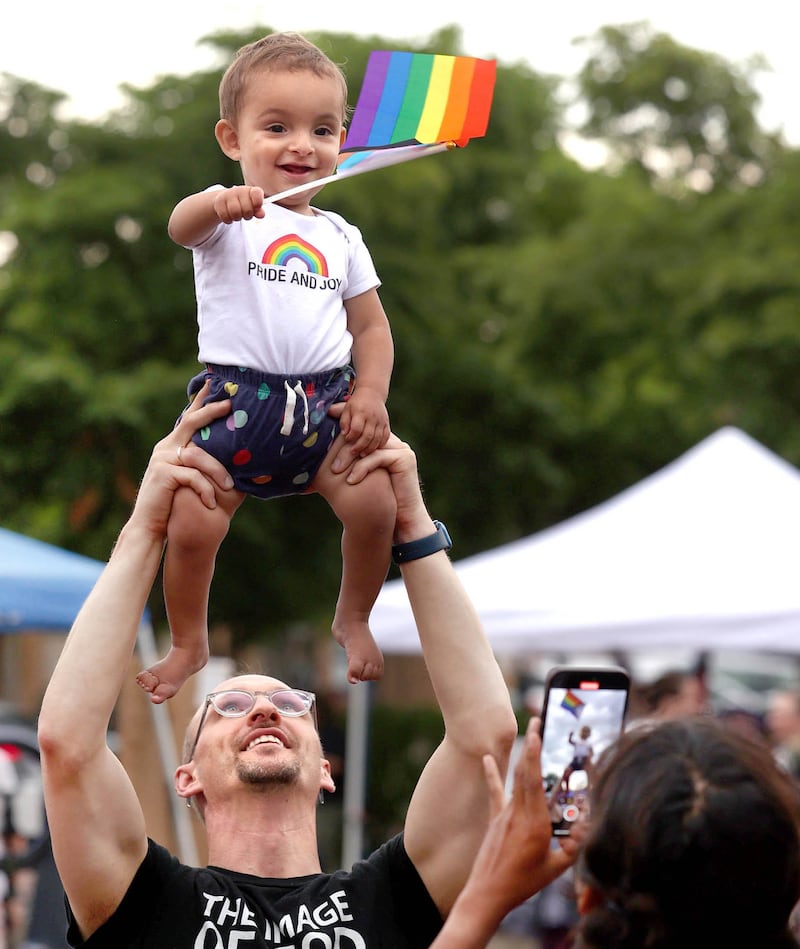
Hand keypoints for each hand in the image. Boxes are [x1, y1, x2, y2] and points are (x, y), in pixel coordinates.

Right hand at [132, 384, 233, 536]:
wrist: (150, 525)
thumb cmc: (174, 504)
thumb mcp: (189, 480)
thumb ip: (201, 465)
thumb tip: (232, 456)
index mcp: (171, 446)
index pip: (188, 419)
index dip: (201, 401)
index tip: (213, 383)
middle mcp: (165, 448)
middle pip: (192, 423)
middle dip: (212, 412)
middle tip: (230, 404)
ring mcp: (162, 459)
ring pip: (198, 455)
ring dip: (217, 471)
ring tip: (230, 487)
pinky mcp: (163, 474)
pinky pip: (193, 476)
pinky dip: (205, 490)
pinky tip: (211, 503)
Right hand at [213, 185, 264, 223]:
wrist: (226, 199)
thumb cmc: (244, 203)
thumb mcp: (252, 206)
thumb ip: (258, 210)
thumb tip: (262, 214)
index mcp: (250, 190)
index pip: (257, 194)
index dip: (258, 203)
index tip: (257, 208)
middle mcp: (239, 190)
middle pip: (247, 209)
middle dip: (247, 215)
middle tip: (246, 214)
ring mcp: (228, 195)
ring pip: (235, 213)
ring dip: (237, 218)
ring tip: (238, 215)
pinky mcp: (218, 202)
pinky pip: (225, 216)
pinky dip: (228, 220)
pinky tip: (230, 216)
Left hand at [331, 425, 427, 539]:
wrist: (403, 519)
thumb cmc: (379, 501)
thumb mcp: (361, 478)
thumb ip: (351, 463)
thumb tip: (321, 457)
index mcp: (384, 444)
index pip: (361, 433)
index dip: (342, 436)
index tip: (323, 443)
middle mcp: (394, 443)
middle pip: (364, 436)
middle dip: (343, 444)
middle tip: (325, 453)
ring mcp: (401, 449)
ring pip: (369, 446)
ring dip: (349, 456)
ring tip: (336, 470)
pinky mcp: (404, 458)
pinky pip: (378, 457)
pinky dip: (362, 468)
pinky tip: (351, 481)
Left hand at [337, 387, 389, 457]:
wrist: (372, 393)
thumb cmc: (356, 404)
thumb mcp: (346, 409)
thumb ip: (344, 422)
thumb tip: (344, 434)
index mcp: (360, 412)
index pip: (356, 428)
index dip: (351, 437)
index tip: (347, 440)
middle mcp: (372, 417)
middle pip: (367, 436)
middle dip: (360, 446)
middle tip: (353, 452)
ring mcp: (381, 421)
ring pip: (377, 439)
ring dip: (369, 448)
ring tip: (362, 454)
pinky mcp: (386, 424)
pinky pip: (385, 437)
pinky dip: (380, 445)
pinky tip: (373, 449)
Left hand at [455, 718, 582, 923]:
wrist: (487, 894)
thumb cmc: (523, 884)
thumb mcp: (554, 869)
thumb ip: (572, 849)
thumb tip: (586, 829)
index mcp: (536, 823)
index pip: (535, 781)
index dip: (535, 755)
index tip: (538, 733)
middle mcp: (519, 813)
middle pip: (525, 772)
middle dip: (531, 744)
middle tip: (536, 721)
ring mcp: (505, 814)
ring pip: (515, 779)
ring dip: (520, 755)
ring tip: (526, 733)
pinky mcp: (495, 819)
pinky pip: (496, 792)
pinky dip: (492, 773)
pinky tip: (486, 757)